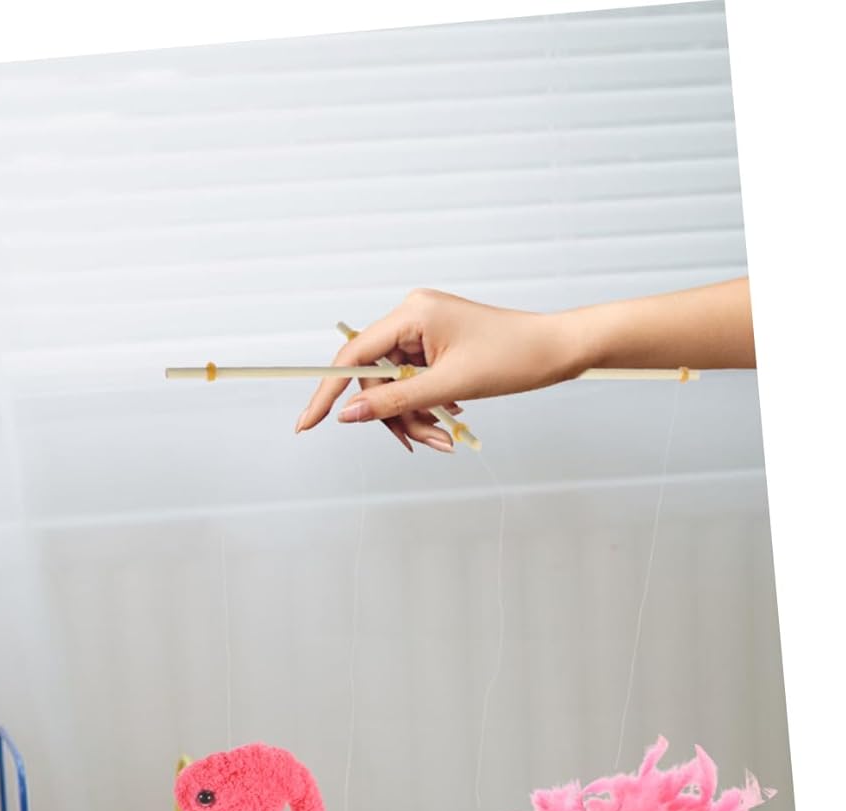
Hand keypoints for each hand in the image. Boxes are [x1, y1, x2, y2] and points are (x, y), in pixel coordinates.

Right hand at [294, 288, 587, 447]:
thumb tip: (348, 415)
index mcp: (412, 313)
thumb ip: (393, 401)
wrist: (558, 349)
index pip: (352, 357)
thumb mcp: (449, 386)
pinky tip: (450, 418)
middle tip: (423, 442)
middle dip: (394, 416)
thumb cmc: (515, 355)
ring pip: (394, 387)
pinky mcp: (435, 346)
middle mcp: (412, 316)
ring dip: (413, 417)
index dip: (327, 392)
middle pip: (374, 378)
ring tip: (445, 436)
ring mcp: (423, 331)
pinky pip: (412, 384)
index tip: (307, 423)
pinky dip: (425, 408)